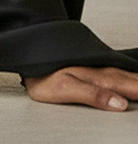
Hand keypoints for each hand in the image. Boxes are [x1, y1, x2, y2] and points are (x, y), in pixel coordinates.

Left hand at [23, 66, 137, 110]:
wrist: (27, 49)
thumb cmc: (43, 73)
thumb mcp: (64, 88)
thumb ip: (93, 95)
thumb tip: (120, 104)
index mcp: (100, 78)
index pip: (133, 89)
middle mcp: (104, 70)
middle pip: (136, 81)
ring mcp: (101, 66)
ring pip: (131, 75)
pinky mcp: (96, 65)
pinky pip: (123, 71)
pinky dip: (134, 76)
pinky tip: (136, 78)